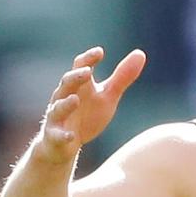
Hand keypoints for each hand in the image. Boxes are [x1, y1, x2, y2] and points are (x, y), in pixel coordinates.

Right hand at [33, 47, 145, 164]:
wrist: (65, 145)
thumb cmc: (87, 114)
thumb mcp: (108, 95)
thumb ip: (122, 77)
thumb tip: (140, 53)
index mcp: (79, 85)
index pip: (80, 67)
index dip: (88, 59)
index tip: (99, 52)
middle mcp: (64, 97)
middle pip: (66, 84)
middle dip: (75, 77)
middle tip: (87, 71)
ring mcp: (57, 118)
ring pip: (57, 108)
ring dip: (65, 104)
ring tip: (75, 100)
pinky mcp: (54, 136)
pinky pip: (57, 135)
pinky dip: (63, 135)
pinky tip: (71, 136)